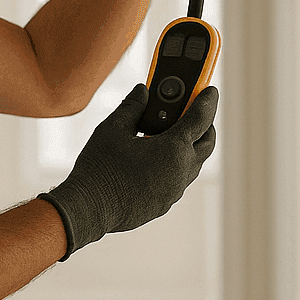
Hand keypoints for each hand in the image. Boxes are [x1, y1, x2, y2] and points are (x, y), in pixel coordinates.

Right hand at [40, 84, 218, 258]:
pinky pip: (178, 180)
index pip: (200, 119)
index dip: (207, 101)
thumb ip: (132, 107)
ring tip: (170, 133)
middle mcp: (180, 172)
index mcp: (173, 150)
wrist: (89, 209)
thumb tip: (142, 91)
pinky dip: (175, 164)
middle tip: (191, 112)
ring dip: (189, 146)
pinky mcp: (163, 204)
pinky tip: (155, 158)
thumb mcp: (113, 129)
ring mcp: (173, 191)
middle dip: (204, 125)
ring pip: (193, 164)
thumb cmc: (100, 169)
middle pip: (206, 144)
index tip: (210, 91)